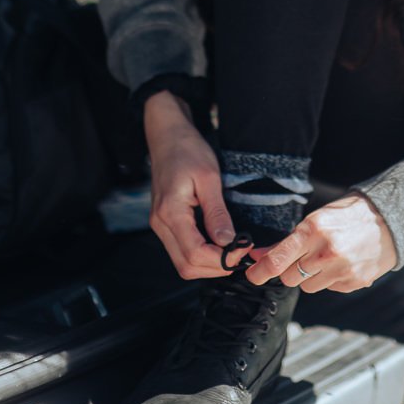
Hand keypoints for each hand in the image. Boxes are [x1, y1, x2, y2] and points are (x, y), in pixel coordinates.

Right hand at [143, 91, 247, 279]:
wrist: (167, 136)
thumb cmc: (188, 150)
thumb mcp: (209, 177)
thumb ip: (217, 213)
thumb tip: (228, 242)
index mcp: (170, 213)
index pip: (195, 254)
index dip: (221, 259)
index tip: (243, 249)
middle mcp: (160, 224)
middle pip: (186, 266)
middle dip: (216, 267)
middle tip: (241, 254)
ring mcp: (160, 225)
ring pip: (182, 262)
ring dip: (208, 264)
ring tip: (233, 251)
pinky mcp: (164, 223)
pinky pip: (181, 250)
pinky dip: (201, 255)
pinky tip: (219, 245)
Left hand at [246, 193, 397, 292]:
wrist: (388, 220)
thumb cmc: (349, 215)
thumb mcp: (316, 220)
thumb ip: (287, 241)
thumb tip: (260, 255)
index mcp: (313, 230)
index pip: (277, 260)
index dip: (260, 271)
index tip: (252, 275)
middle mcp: (326, 252)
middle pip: (289, 278)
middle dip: (290, 270)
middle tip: (303, 256)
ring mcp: (341, 269)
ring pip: (308, 286)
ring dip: (311, 276)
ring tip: (327, 256)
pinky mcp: (353, 282)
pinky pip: (328, 288)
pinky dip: (330, 279)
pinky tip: (342, 262)